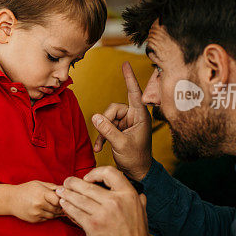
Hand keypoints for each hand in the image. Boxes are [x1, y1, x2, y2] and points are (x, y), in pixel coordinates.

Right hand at [10, 180, 62, 222]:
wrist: (10, 200)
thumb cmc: (25, 189)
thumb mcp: (38, 184)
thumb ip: (52, 186)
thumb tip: (65, 189)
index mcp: (41, 194)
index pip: (58, 200)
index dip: (62, 199)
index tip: (63, 198)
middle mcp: (39, 205)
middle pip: (57, 209)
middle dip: (61, 207)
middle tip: (63, 203)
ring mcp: (36, 214)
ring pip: (53, 215)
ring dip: (56, 212)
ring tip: (55, 206)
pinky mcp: (34, 220)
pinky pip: (47, 219)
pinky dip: (49, 215)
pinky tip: (47, 210)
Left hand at [57, 166, 150, 235]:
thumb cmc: (136, 235)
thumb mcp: (142, 212)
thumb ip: (138, 200)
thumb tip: (138, 194)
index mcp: (128, 194)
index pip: (109, 172)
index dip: (95, 172)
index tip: (87, 178)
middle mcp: (115, 201)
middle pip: (87, 185)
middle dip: (73, 182)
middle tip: (67, 182)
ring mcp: (103, 213)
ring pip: (78, 198)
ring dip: (66, 194)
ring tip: (61, 192)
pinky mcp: (92, 225)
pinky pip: (75, 212)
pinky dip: (67, 207)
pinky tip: (64, 205)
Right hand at [92, 62, 152, 181]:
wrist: (138, 172)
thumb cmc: (136, 159)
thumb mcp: (121, 144)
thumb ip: (108, 130)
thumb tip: (95, 116)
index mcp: (141, 116)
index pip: (134, 92)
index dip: (129, 78)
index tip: (126, 63)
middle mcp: (134, 116)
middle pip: (114, 108)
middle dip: (107, 122)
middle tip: (105, 138)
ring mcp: (126, 122)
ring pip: (108, 117)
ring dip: (103, 131)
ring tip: (102, 145)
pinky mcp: (120, 128)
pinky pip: (106, 125)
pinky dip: (102, 136)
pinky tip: (100, 147)